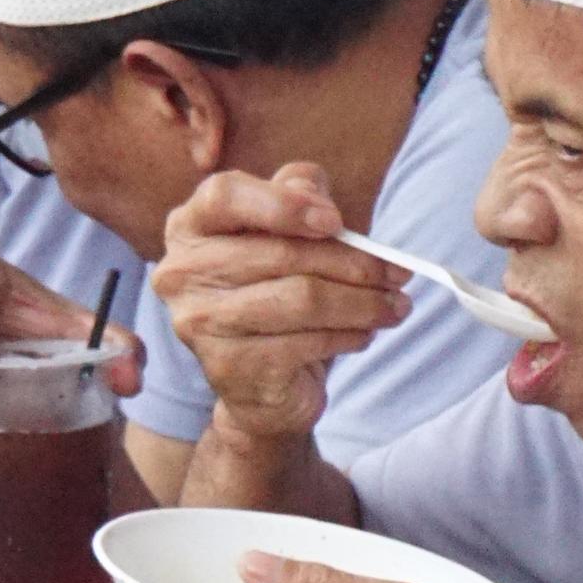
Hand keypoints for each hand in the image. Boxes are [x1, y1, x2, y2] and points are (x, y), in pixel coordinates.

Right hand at [151, 164, 412, 444]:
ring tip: (395, 307)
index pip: (225, 196)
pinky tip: (364, 334)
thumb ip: (297, 196)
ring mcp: (200, 322)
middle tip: (400, 273)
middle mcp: (182, 273)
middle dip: (354, 263)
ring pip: (302, 300)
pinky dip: (347, 336)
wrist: (258, 388)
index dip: (284, 203)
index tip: (336, 220)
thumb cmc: (274, 295)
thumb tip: (318, 195)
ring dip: (363, 303)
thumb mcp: (285, 235)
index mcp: (190, 227)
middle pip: (280, 253)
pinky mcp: (229, 367)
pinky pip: (305, 342)